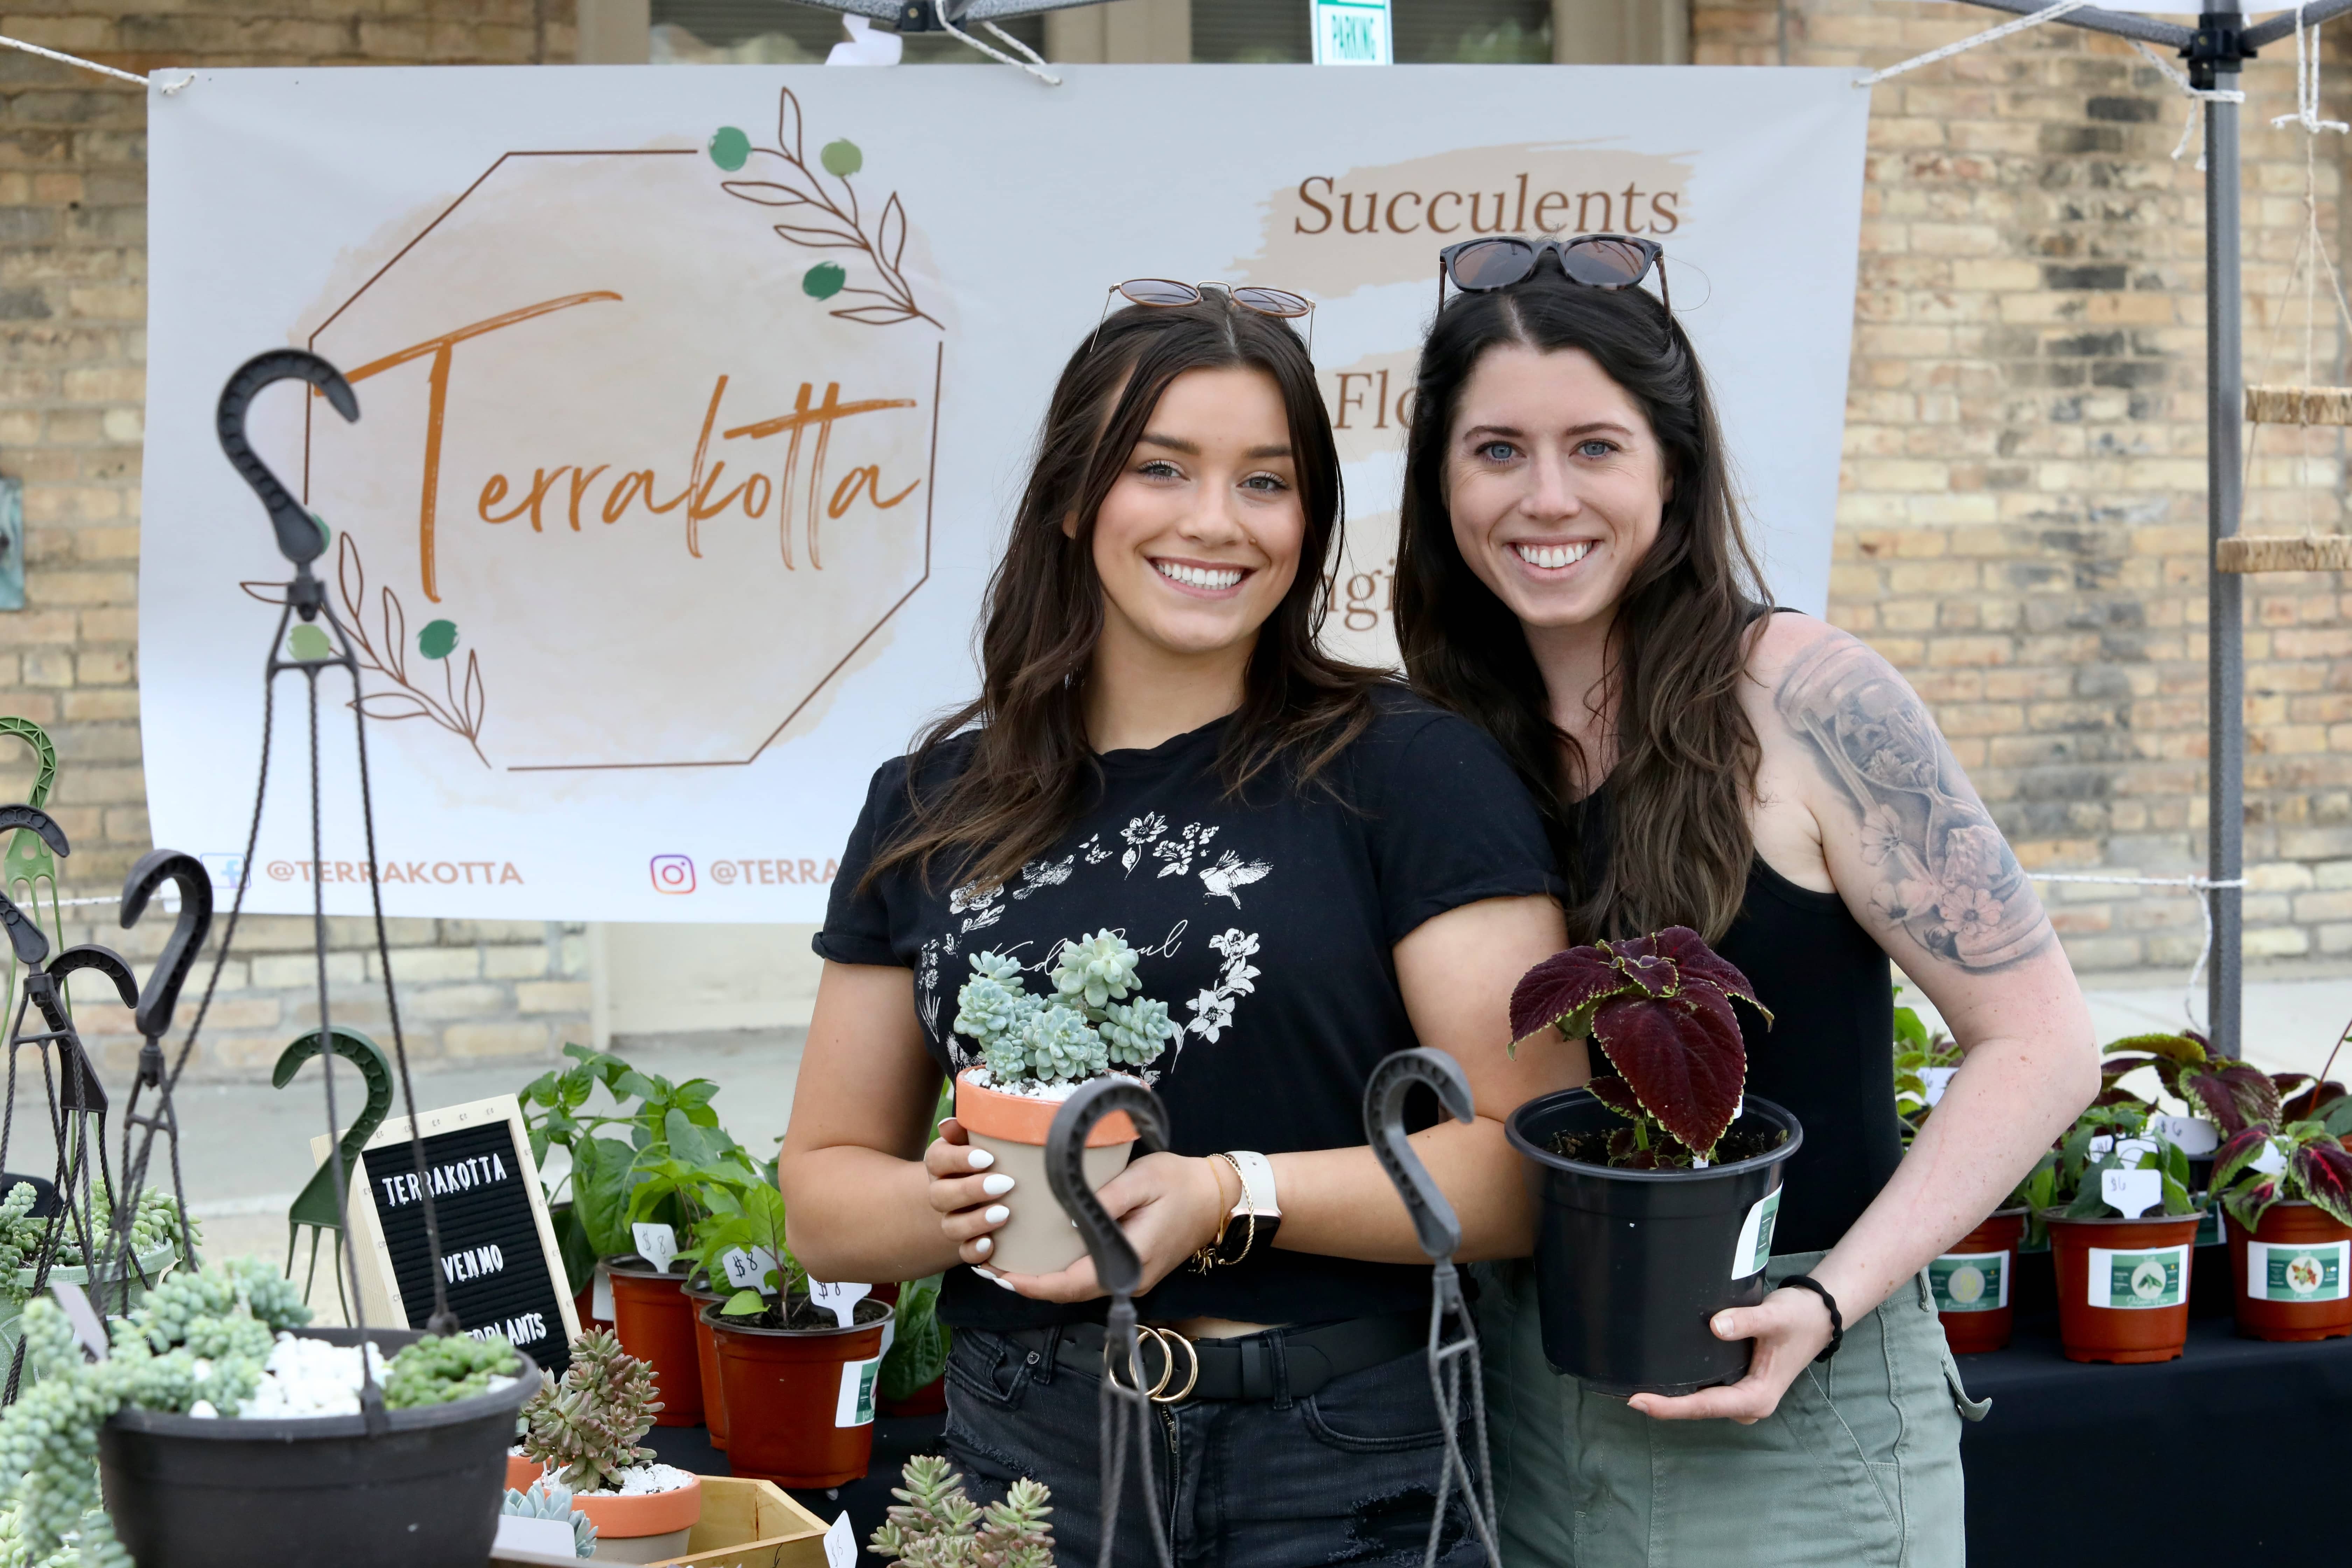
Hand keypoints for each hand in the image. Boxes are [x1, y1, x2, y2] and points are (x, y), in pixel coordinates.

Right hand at [923, 1117, 1020, 1267]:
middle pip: (940, 1196)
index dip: (958, 1159)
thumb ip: (968, 1128)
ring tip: (1005, 1213)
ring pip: (950, 1227)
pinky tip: (992, 1244)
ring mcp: (954, 1220)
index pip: (937, 1159)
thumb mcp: (981, 1139)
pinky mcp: (968, 1243)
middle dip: (970, 1190)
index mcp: (943, 1164)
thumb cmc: (991, 1157)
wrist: (996, 1189)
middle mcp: (943, 1193)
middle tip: (1005, 1183)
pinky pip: (964, 1253)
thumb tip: (949, 1124)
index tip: (987, 1158)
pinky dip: (975, 1250)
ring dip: (975, 1222)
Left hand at [982, 1152, 1233, 1303]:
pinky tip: (1041, 1252)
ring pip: (1076, 1286)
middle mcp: (1127, 1280)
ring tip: (1006, 1259)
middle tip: (989, 1264)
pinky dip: (1061, 1269)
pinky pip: (1088, 1275)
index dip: (1031, 1284)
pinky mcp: (1131, 1268)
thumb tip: (1067, 1220)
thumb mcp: (1141, 1180)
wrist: (1218, 1197)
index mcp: (1129, 1263)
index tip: (999, 1275)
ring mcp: (1130, 1278)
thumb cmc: (1180, 1183)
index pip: (1069, 1284)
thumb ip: (1105, 1201)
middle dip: (1027, 1282)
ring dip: (1042, 1277)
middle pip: (1067, 1291)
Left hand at [1625, 1285, 1835, 1423]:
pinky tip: (1660, 1376)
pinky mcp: (1738, 1383)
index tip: (1638, 1401)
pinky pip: (1706, 1390)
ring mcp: (1742, 1396)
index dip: (1670, 1407)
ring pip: (1700, 1401)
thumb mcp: (1775, 1316)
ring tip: (1632, 1386)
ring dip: (1671, 1397)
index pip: (1705, 1406)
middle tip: (1623, 1393)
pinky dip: (1684, 1385)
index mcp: (1757, 1398)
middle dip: (1663, 1405)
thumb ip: (1747, 1321)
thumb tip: (1716, 1326)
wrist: (1818, 1316)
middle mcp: (1748, 1404)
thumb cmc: (1798, 1317)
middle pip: (1698, 1409)